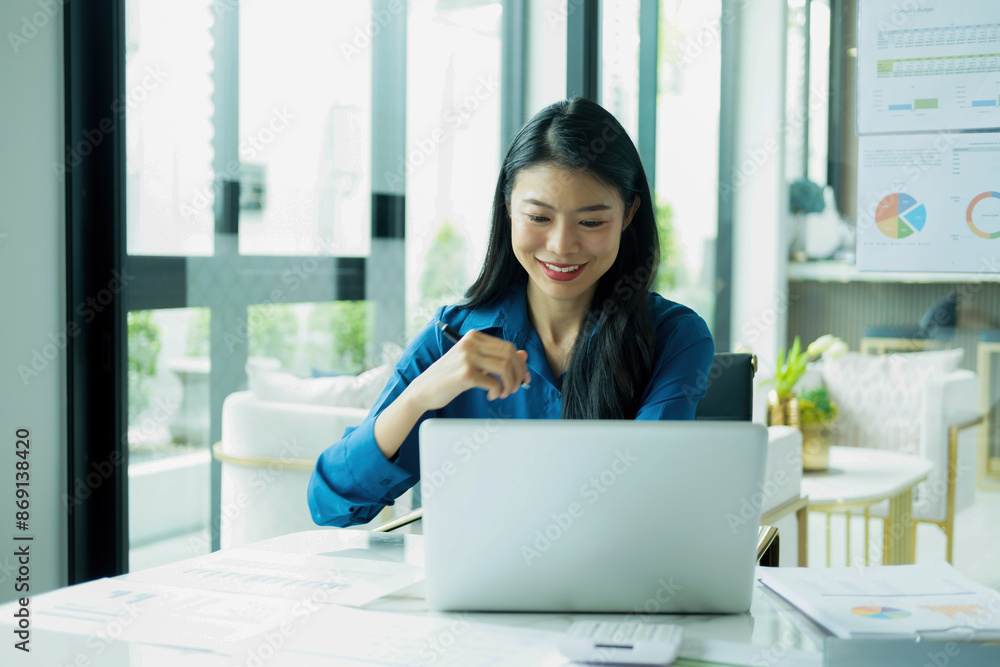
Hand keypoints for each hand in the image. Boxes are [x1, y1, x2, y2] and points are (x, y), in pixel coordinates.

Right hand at [406, 330, 530, 411]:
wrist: (423, 390)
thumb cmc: (449, 377)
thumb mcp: (474, 363)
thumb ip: (496, 358)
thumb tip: (524, 355)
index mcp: (473, 337)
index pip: (508, 346)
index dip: (520, 363)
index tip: (524, 378)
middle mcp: (471, 343)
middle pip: (510, 355)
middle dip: (519, 374)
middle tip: (516, 388)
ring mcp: (468, 357)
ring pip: (505, 367)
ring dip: (510, 384)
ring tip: (504, 393)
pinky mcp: (466, 373)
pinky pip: (494, 382)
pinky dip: (498, 391)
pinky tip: (492, 395)